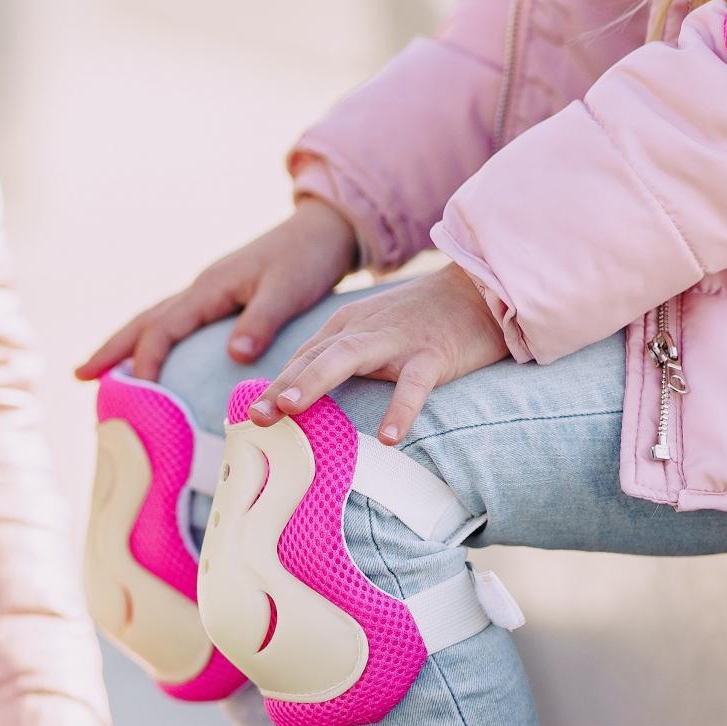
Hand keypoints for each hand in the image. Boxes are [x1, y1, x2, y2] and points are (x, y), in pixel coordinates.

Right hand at [78, 199, 359, 381]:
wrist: (322, 231)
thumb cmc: (307, 260)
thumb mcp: (289, 291)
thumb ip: (261, 322)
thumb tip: (234, 356)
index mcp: (210, 287)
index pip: (165, 327)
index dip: (147, 358)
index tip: (137, 389)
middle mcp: (201, 288)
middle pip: (144, 321)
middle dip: (112, 349)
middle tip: (79, 375)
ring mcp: (207, 292)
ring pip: (155, 320)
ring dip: (126, 345)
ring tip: (99, 371)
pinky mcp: (218, 298)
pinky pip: (174, 323)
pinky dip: (154, 341)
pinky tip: (151, 358)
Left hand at [245, 262, 508, 445]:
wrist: (481, 288)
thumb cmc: (423, 321)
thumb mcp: (373, 335)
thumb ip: (341, 360)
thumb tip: (306, 402)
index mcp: (346, 327)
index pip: (302, 359)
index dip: (273, 386)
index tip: (245, 419)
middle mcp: (364, 330)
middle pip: (314, 357)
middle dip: (280, 386)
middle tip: (253, 417)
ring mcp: (397, 340)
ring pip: (349, 358)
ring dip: (315, 382)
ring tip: (290, 409)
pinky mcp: (433, 353)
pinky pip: (414, 383)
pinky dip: (401, 408)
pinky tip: (390, 437)